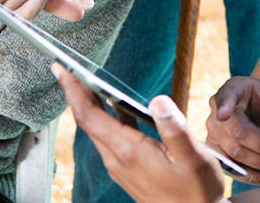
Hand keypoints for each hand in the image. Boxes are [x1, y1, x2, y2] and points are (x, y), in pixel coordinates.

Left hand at [55, 65, 227, 202]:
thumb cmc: (197, 191)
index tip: (61, 69)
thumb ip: (175, 129)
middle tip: (67, 68)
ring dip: (89, 106)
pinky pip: (108, 139)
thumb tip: (158, 100)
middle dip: (76, 93)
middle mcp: (118, 160)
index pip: (89, 116)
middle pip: (87, 121)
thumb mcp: (194, 158)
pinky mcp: (127, 170)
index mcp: (129, 152)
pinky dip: (105, 118)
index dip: (73, 91)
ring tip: (87, 82)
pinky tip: (115, 108)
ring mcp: (120, 167)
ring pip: (97, 131)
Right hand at [206, 76, 259, 184]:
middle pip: (237, 133)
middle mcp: (216, 111)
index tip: (224, 114)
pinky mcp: (216, 152)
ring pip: (234, 154)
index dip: (224, 106)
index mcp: (232, 89)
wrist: (258, 110)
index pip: (226, 97)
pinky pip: (230, 167)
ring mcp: (213, 133)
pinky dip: (250, 175)